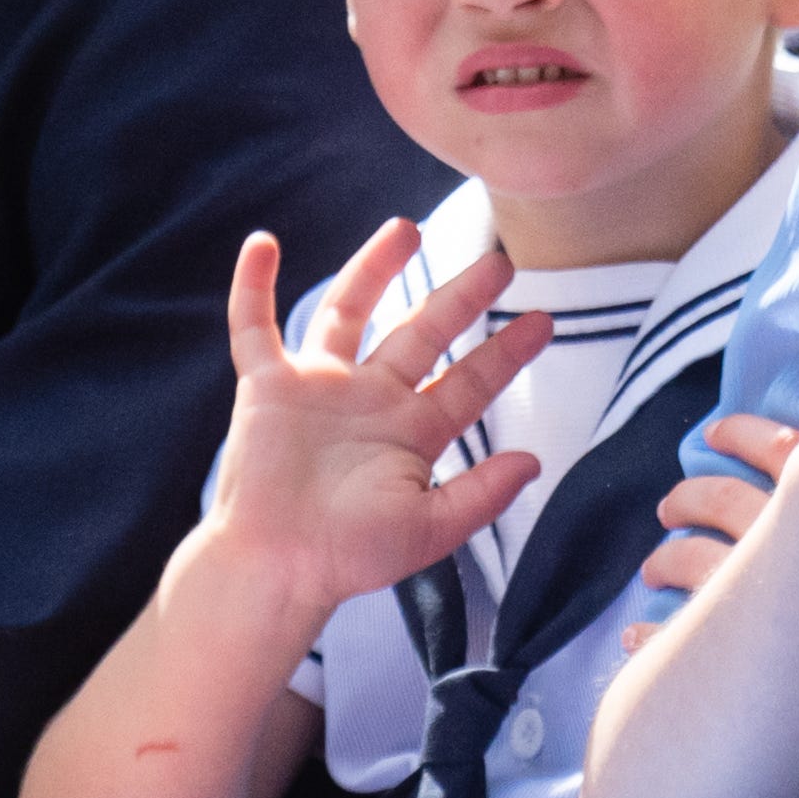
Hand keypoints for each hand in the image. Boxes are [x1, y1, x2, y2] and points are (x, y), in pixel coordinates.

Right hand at [206, 221, 548, 617]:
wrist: (275, 570)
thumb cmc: (348, 557)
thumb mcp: (428, 529)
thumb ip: (481, 495)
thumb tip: (535, 461)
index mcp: (411, 431)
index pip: (469, 381)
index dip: (506, 353)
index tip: (545, 321)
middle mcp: (369, 398)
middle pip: (421, 331)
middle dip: (460, 296)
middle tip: (500, 260)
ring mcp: (318, 386)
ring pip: (350, 310)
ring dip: (374, 267)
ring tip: (405, 227)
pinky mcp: (267, 386)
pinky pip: (255, 326)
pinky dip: (254, 286)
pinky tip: (263, 244)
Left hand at [631, 415, 798, 776]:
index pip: (776, 448)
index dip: (741, 432)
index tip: (714, 430)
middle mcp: (788, 541)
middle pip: (718, 498)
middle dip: (689, 495)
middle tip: (670, 505)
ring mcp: (759, 596)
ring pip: (687, 558)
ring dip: (663, 559)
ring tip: (652, 568)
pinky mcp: (742, 655)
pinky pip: (672, 634)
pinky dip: (650, 630)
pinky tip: (636, 634)